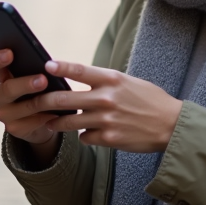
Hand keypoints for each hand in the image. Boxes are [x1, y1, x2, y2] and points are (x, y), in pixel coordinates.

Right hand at [0, 50, 60, 161]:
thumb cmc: (39, 90)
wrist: (43, 118)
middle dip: (25, 84)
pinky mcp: (13, 129)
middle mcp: (0, 95)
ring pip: (22, 107)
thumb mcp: (36, 76)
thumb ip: (35, 68)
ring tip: (55, 97)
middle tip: (42, 80)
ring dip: (39, 102)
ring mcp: (4, 113)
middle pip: (7, 88)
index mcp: (2, 76)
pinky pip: (30, 123)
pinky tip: (56, 114)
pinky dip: (45, 117)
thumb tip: (48, 62)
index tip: (10, 53)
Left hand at [38, 60, 182, 152]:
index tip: (45, 66)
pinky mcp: (108, 138)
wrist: (171, 125)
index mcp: (111, 79)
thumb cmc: (150, 100)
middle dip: (44, 101)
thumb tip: (82, 82)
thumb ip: (105, 82)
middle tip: (34, 101)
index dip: (60, 67)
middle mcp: (106, 98)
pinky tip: (88, 134)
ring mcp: (106, 120)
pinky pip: (85, 137)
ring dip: (58, 122)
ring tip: (50, 122)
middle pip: (64, 98)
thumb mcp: (128, 82)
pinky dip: (84, 135)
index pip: (79, 70)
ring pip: (70, 122)